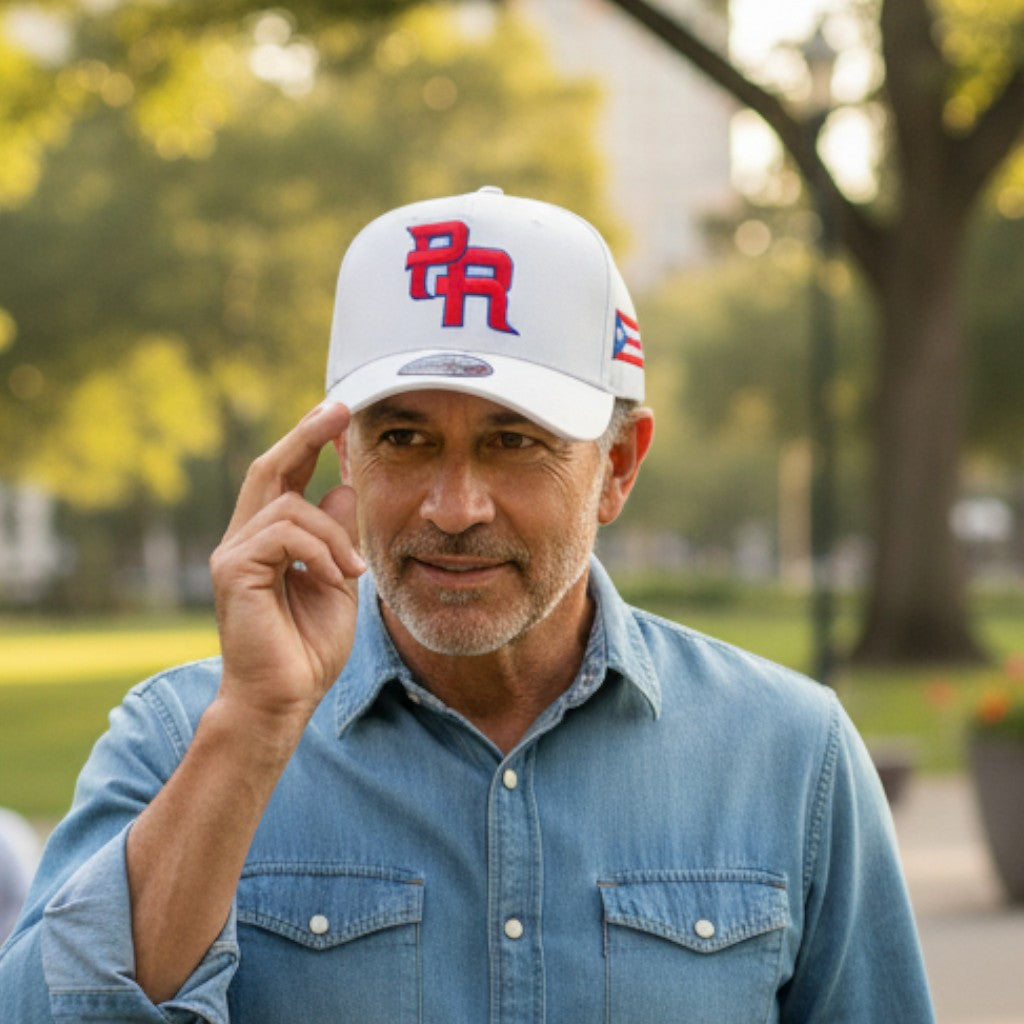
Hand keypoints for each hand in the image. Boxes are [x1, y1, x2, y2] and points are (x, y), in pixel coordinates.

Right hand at [209, 402, 364, 730]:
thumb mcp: (337, 581)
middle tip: (337, 411)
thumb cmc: (308, 649)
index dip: (307, 443)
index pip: (282, 479)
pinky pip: (285, 534)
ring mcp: (233, 554)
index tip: (336, 416)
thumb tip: (343, 488)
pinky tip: (335, 579)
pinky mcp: (234, 570)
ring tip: (352, 572)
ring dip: (334, 535)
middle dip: (304, 435)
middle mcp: (242, 541)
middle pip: (268, 469)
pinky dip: (320, 552)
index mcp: (267, 542)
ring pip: (289, 506)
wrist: (284, 699)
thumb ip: (337, 537)